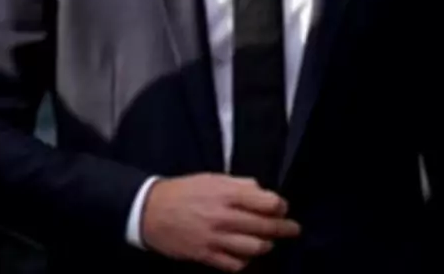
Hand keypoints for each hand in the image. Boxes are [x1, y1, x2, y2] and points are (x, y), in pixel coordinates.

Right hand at [141, 173, 299, 271]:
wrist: (151, 210)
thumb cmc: (183, 190)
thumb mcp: (211, 178)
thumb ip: (238, 184)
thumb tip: (260, 191)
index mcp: (226, 194)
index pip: (267, 203)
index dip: (280, 206)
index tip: (282, 206)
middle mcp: (224, 217)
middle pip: (265, 227)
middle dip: (283, 228)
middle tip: (293, 228)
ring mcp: (216, 239)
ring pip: (254, 249)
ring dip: (266, 245)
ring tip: (269, 242)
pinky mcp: (206, 256)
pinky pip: (235, 265)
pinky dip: (245, 261)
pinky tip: (247, 255)